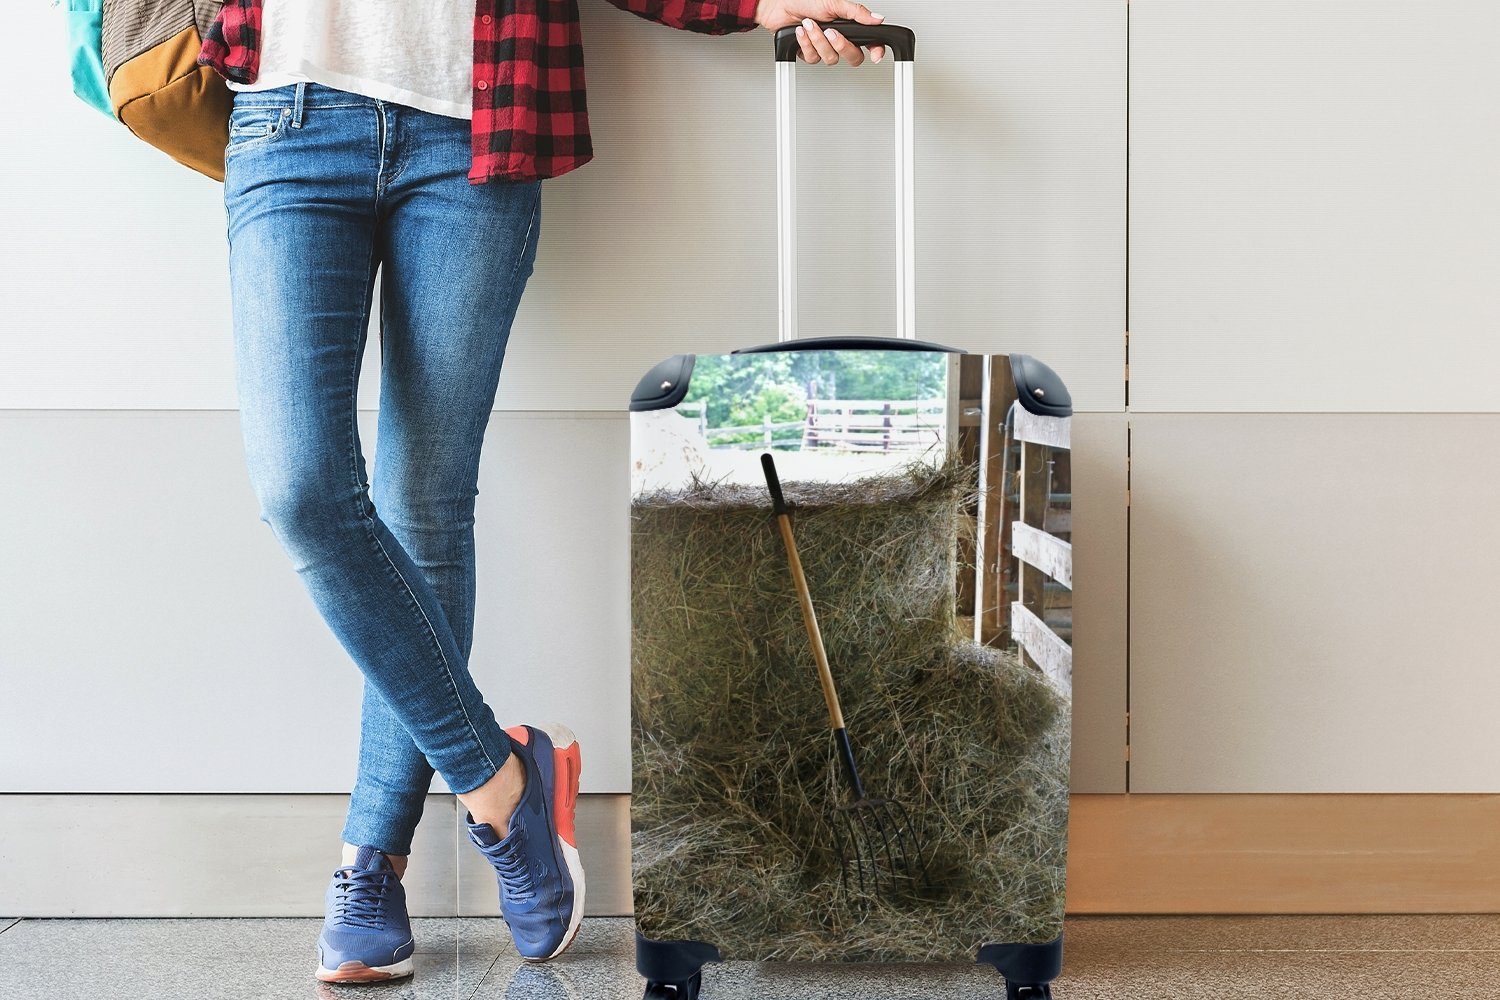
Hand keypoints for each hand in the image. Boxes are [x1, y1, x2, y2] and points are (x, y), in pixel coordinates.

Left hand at [754, 0, 886, 65]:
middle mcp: (838, 38)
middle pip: (853, 56)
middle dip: (841, 46)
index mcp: (848, 26)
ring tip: (809, 25)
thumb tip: (877, 18)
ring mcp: (824, 47)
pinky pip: (813, 59)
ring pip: (830, 59)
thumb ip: (856, 13)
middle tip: (831, 33)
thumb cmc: (803, 1)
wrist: (778, 6)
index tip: (876, 54)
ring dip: (818, 41)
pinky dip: (806, 44)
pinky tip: (801, 32)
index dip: (875, 49)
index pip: (869, 42)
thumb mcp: (833, 3)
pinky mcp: (809, 53)